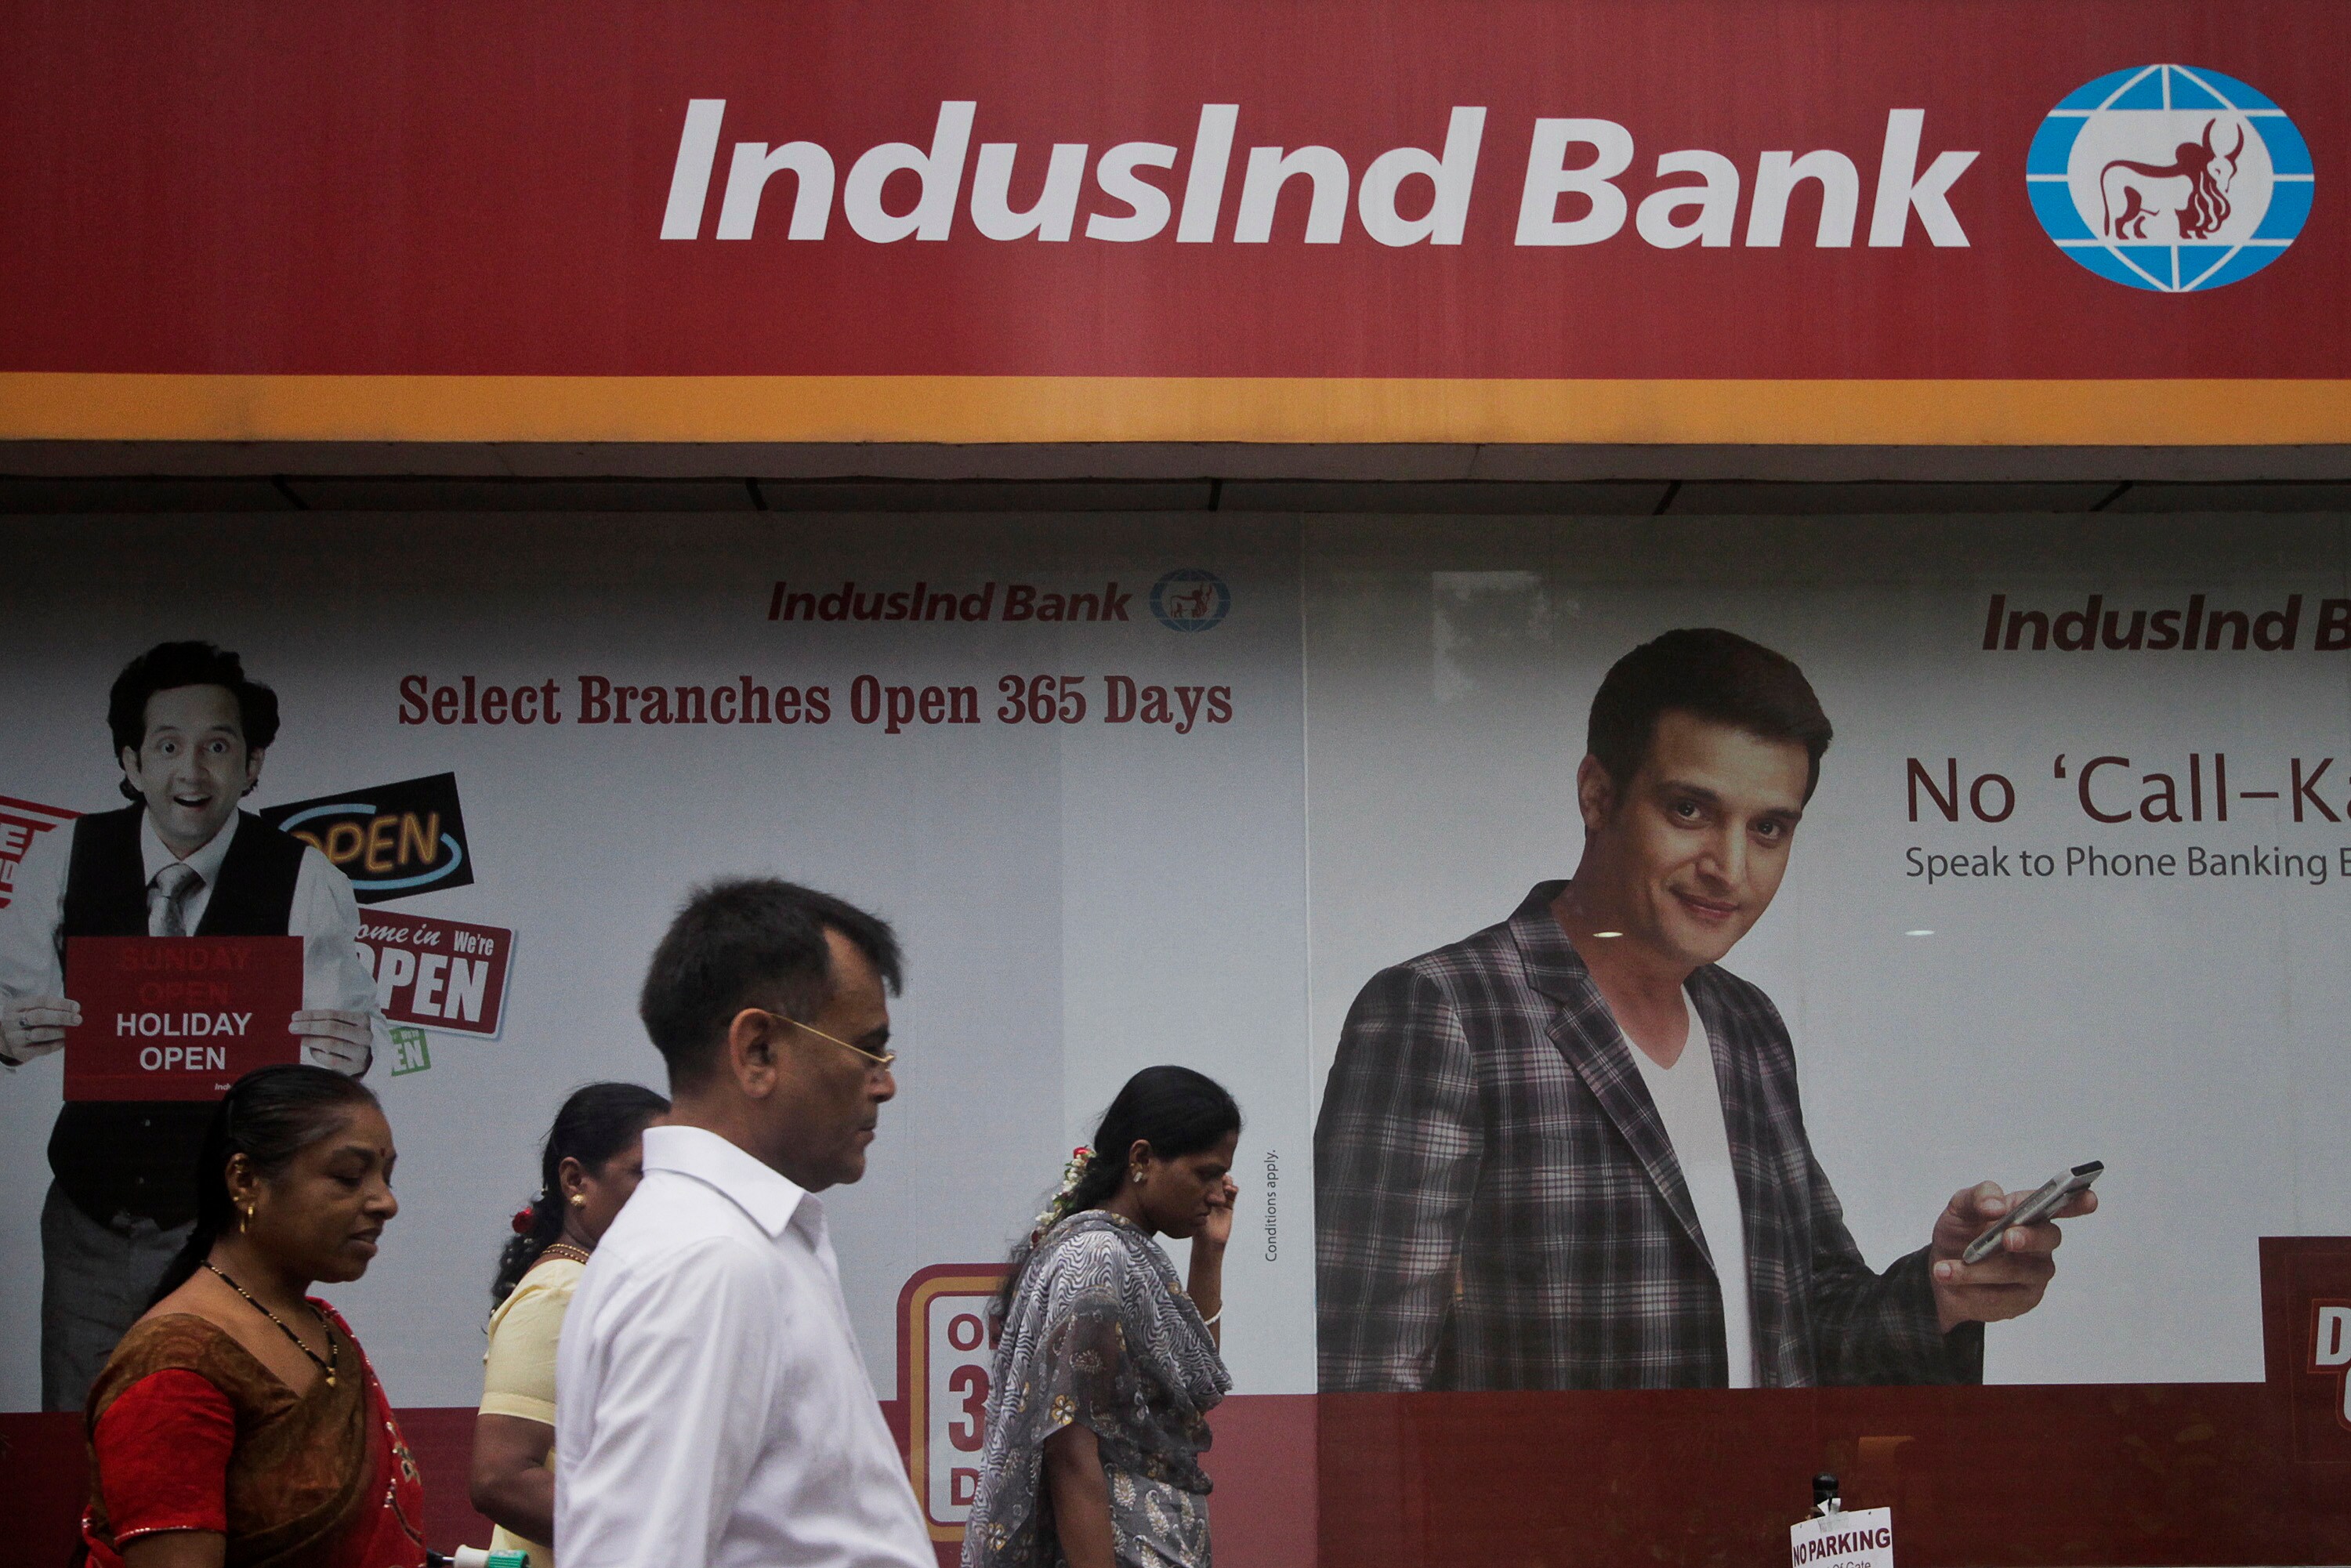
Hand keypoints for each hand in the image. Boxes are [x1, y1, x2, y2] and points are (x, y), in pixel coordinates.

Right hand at [1, 995, 78, 1063]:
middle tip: (78, 1019)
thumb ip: (50, 1008)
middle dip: (61, 1017)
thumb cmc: (27, 1020)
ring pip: (40, 1033)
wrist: (5, 1039)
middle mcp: (12, 1021)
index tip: (77, 1007)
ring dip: (59, 1032)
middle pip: (39, 1017)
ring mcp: (14, 1037)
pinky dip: (55, 1045)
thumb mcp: (31, 1009)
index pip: (41, 1001)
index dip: (61, 1004)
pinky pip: (41, 1049)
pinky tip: (63, 1042)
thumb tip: (75, 1010)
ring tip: (71, 1032)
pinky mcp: (19, 1052)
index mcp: (16, 1006)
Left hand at [291, 1010, 372, 1075]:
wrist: (367, 1059)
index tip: (295, 1016)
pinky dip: (318, 1054)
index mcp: (363, 1019)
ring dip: (312, 1040)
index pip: (332, 1014)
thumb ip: (326, 1021)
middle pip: (331, 1028)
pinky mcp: (354, 1067)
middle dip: (309, 1026)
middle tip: (292, 1027)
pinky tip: (313, 1051)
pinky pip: (330, 1060)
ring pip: (330, 1044)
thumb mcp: (344, 1024)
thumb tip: (298, 1020)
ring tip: (302, 1040)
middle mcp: (365, 1035)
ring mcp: (361, 1052)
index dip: (311, 1015)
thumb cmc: (349, 1038)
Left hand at [1197, 1173, 1237, 1249]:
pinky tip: (1231, 1189)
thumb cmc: (1198, 1229)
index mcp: (1200, 1196)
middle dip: (1219, 1176)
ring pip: (1225, 1185)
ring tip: (1225, 1184)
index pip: (1205, 1180)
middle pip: (1216, 1180)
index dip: (1208, 1174)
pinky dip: (1234, 1189)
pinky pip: (1233, 1195)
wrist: (1209, 1243)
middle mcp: (1210, 1197)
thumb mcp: (1196, 1214)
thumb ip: (1199, 1203)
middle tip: (1219, 1177)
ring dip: (1227, 1181)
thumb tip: (1198, 1190)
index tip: (1210, 1172)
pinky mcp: (1229, 1206)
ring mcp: (1220, 1201)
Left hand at [1928, 1178, 2097, 1332]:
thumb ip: (1977, 1197)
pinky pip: (2003, 1296)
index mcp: (2027, 1212)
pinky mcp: (2025, 1299)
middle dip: (2028, 1237)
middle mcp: (2039, 1241)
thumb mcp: (1959, 1209)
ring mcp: (2035, 1272)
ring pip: (2017, 1271)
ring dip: (1977, 1271)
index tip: (2088, 1198)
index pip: (2061, 1205)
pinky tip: (1953, 1283)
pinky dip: (1973, 1290)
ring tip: (1945, 1269)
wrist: (1938, 1272)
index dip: (2078, 1202)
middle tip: (2008, 1238)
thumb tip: (1996, 1205)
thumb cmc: (1959, 1234)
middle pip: (2048, 1237)